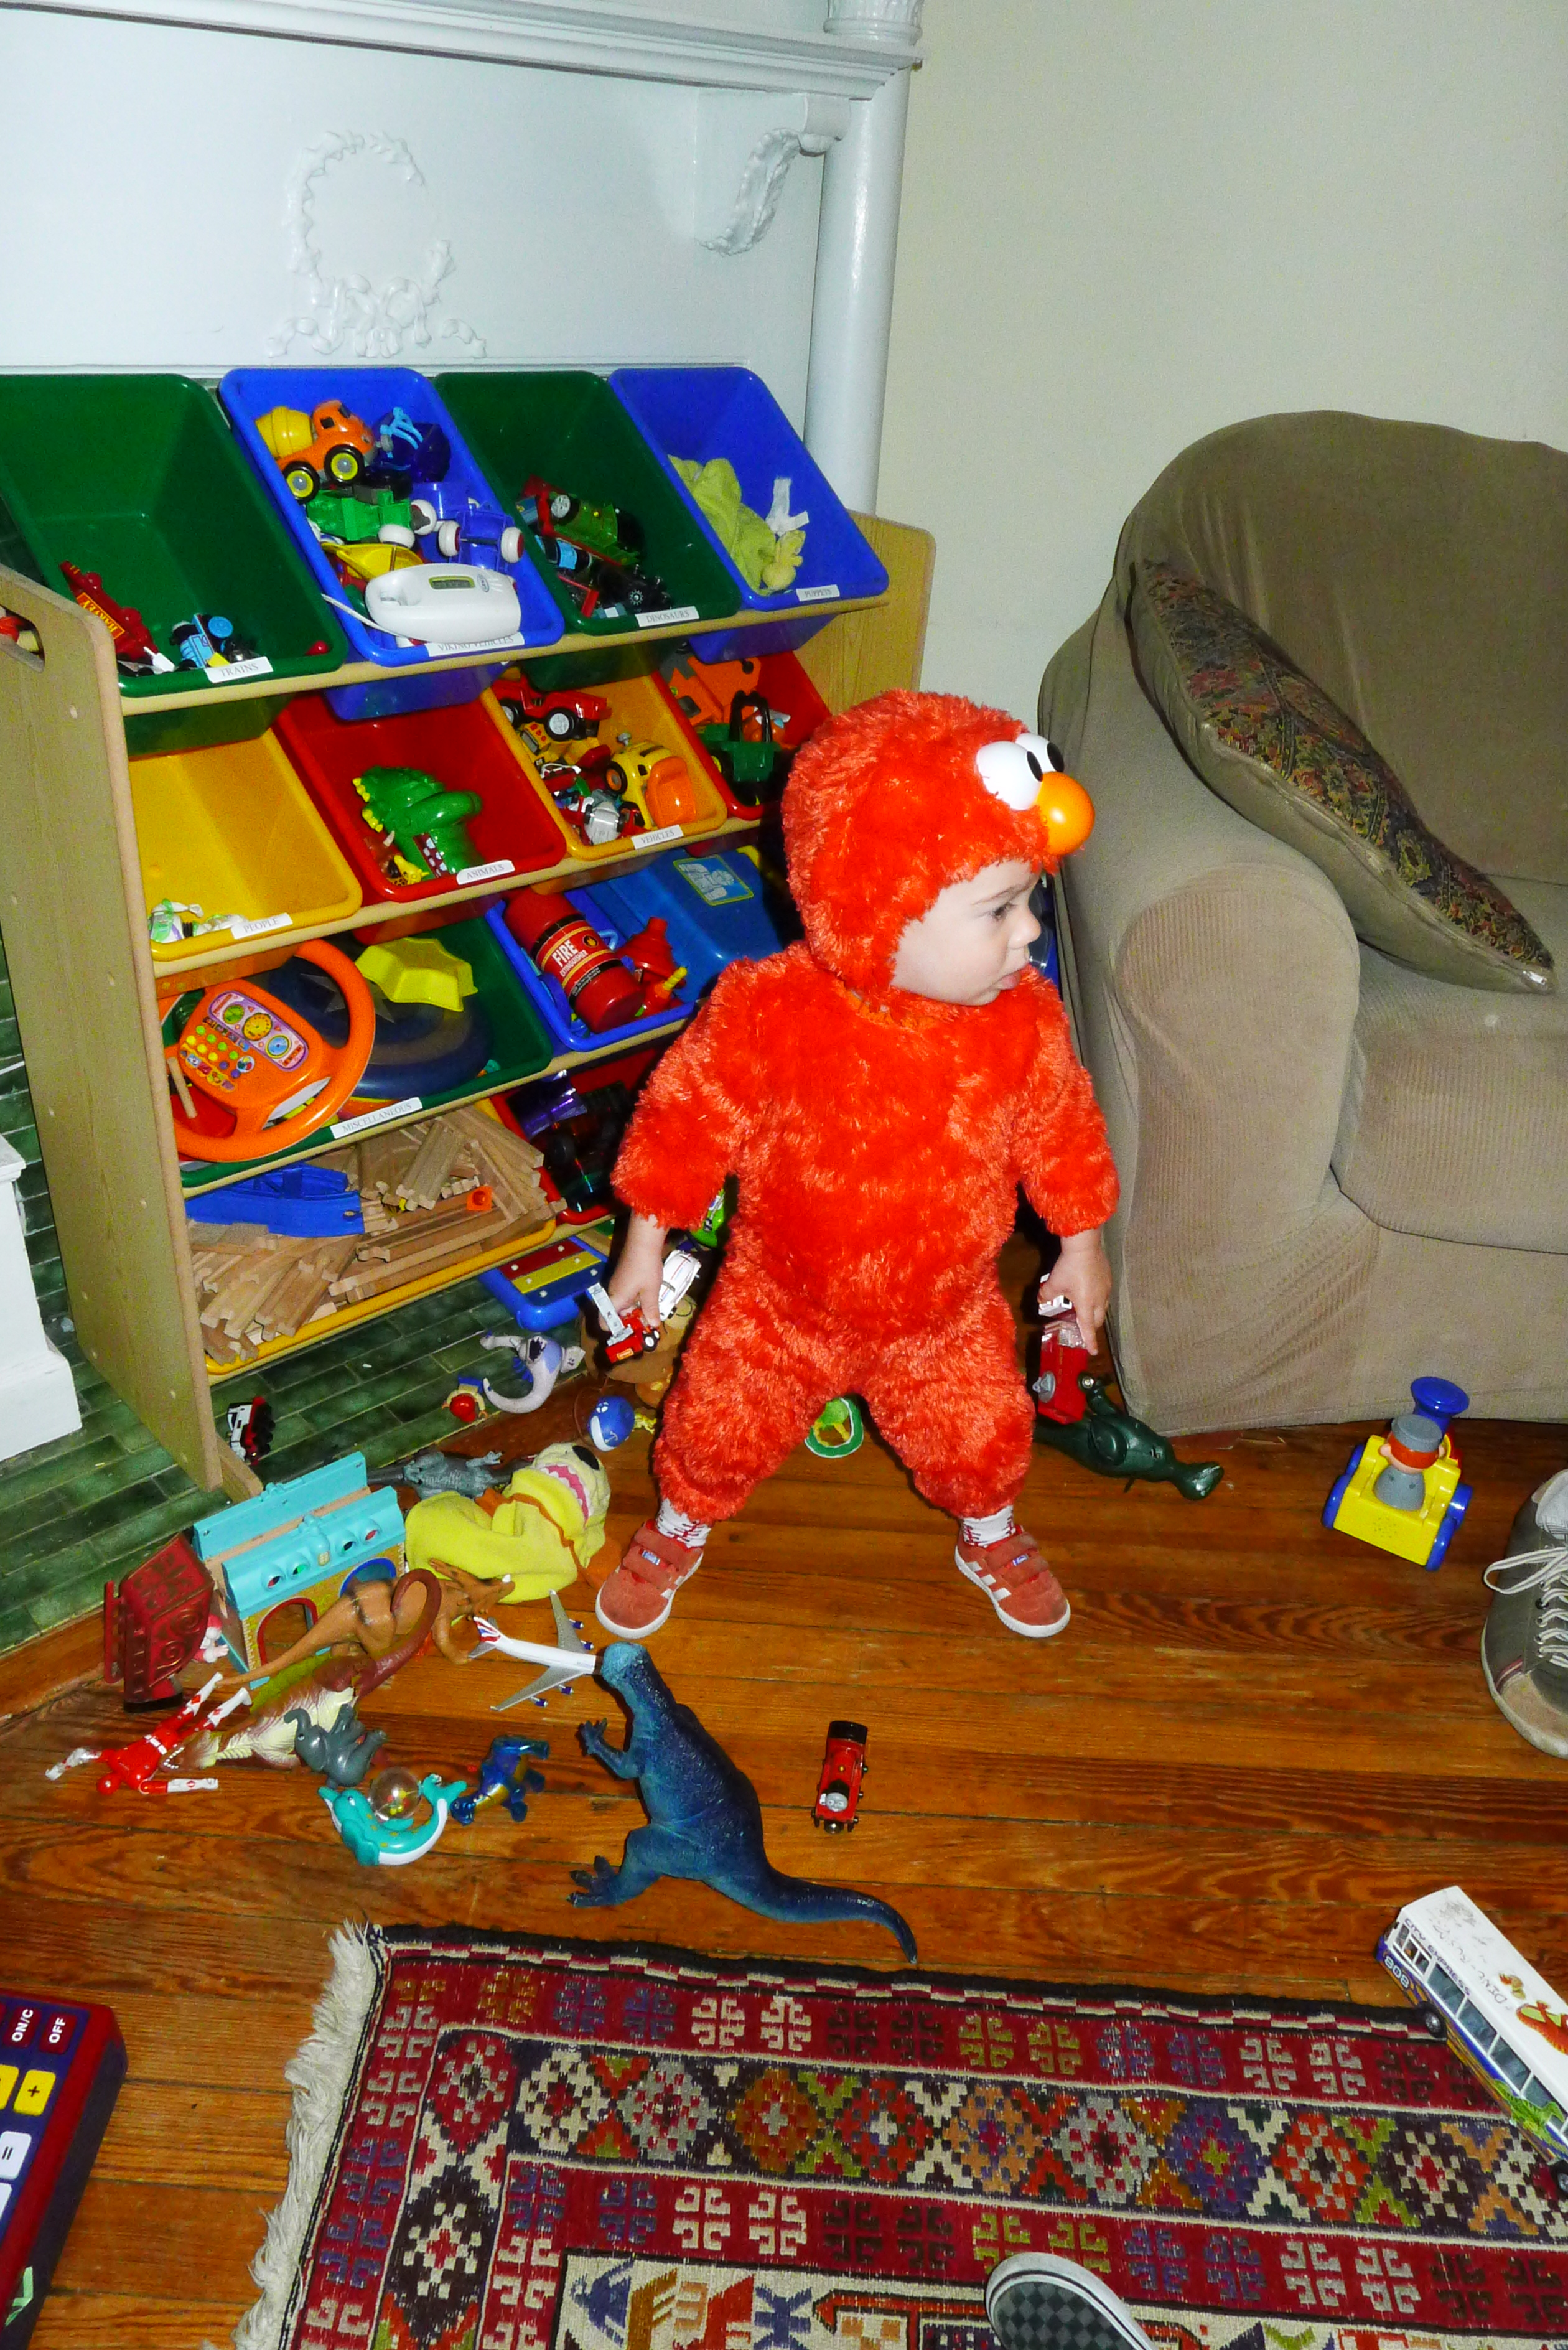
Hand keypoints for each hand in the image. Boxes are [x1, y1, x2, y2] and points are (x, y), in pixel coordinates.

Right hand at [605, 1213, 666, 1331]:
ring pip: (622, 1305)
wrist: (643, 1242)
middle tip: (645, 1326)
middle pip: (615, 1315)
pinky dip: (636, 1301)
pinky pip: (626, 1295)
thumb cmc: (645, 1268)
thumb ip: (651, 1310)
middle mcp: (612, 1294)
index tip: (631, 1334)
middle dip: (630, 1322)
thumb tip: (653, 1325)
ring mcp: (617, 1286)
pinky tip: (649, 1299)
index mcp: (615, 1300)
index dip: (615, 1331)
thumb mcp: (651, 1292)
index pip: (604, 1322)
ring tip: (650, 1315)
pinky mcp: (623, 1278)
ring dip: (635, 1311)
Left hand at [1043, 1229, 1111, 1356]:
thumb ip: (1046, 1295)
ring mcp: (1106, 1289)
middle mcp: (1100, 1300)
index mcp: (1086, 1305)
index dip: (1089, 1341)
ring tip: (1087, 1310)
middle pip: (1097, 1320)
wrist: (1085, 1246)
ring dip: (1095, 1313)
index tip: (1093, 1352)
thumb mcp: (1053, 1283)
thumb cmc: (1069, 1267)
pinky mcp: (1108, 1278)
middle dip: (1091, 1327)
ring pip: (1103, 1308)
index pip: (1088, 1328)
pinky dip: (1098, 1299)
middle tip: (1084, 1328)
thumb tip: (1040, 1301)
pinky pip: (1105, 1295)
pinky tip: (1091, 1291)